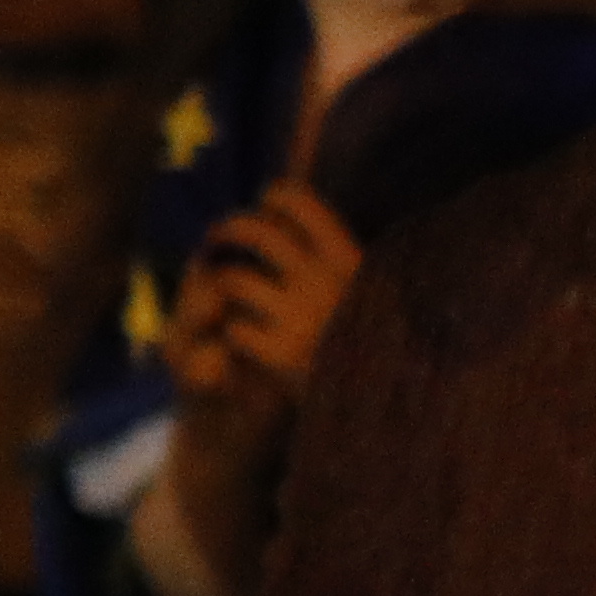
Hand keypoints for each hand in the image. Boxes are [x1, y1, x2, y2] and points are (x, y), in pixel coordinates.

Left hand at [170, 186, 362, 398]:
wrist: (378, 408)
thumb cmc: (364, 340)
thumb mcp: (362, 286)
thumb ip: (332, 250)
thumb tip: (296, 187)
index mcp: (350, 261)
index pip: (301, 203)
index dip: (276, 196)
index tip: (265, 202)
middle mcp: (326, 283)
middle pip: (254, 232)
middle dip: (227, 230)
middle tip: (217, 238)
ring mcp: (302, 319)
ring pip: (232, 279)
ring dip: (219, 283)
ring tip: (221, 290)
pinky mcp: (281, 355)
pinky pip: (233, 327)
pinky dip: (231, 331)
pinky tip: (243, 340)